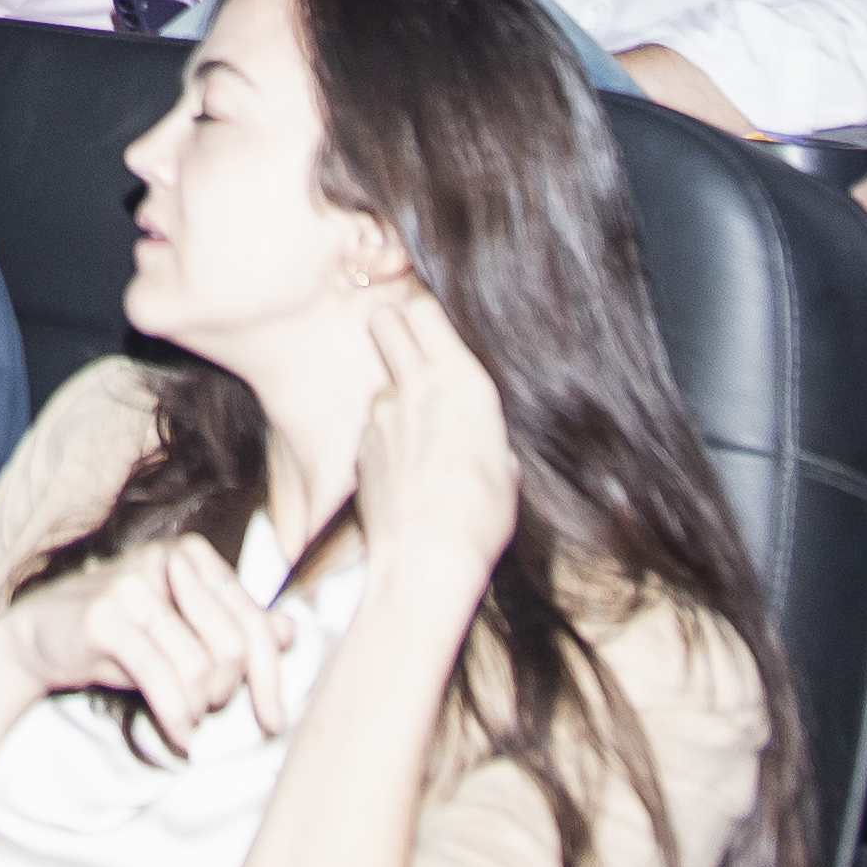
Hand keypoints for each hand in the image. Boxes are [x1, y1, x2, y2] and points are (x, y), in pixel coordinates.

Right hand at [0, 529, 296, 756]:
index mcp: (193, 556)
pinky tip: (177, 737)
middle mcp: (166, 560)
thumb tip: (289, 631)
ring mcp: (133, 586)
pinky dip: (177, 718)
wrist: (40, 635)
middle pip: (232, 644)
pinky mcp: (105, 617)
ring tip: (184, 718)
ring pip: (200, 667)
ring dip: (198, 709)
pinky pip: (163, 680)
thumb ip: (233, 625)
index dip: (271, 677)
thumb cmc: (120, 633)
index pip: (252, 620)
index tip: (272, 720)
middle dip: (227, 692)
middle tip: (208, 711)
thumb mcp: (181, 627)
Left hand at [353, 286, 522, 600]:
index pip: (428, 309)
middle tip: (407, 351)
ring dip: (394, 396)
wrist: (427, 557)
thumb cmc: (481, 515)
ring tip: (416, 440)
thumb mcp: (505, 466)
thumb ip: (485, 434)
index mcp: (464, 381)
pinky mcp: (361, 445)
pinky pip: (372, 427)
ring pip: (381, 382)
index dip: (424, 312)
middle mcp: (418, 386)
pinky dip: (383, 438)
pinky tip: (401, 471)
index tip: (430, 324)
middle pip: (387, 320)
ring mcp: (383, 413)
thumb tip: (479, 438)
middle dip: (393, 326)